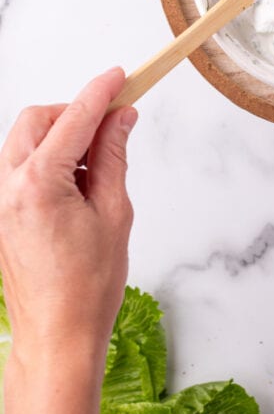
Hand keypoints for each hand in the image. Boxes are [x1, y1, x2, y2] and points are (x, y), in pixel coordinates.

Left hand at [0, 67, 136, 413]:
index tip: (122, 76)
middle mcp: (8, 187)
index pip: (75, 118)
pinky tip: (78, 185)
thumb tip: (121, 119)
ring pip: (26, 141)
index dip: (102, 92)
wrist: (57, 337)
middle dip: (75, 113)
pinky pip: (21, 166)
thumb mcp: (114, 212)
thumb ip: (113, 156)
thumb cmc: (86, 286)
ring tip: (98, 165)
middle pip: (38, 120)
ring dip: (62, 137)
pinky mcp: (1, 213)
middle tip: (112, 125)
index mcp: (38, 184)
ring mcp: (0, 201)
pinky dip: (49, 160)